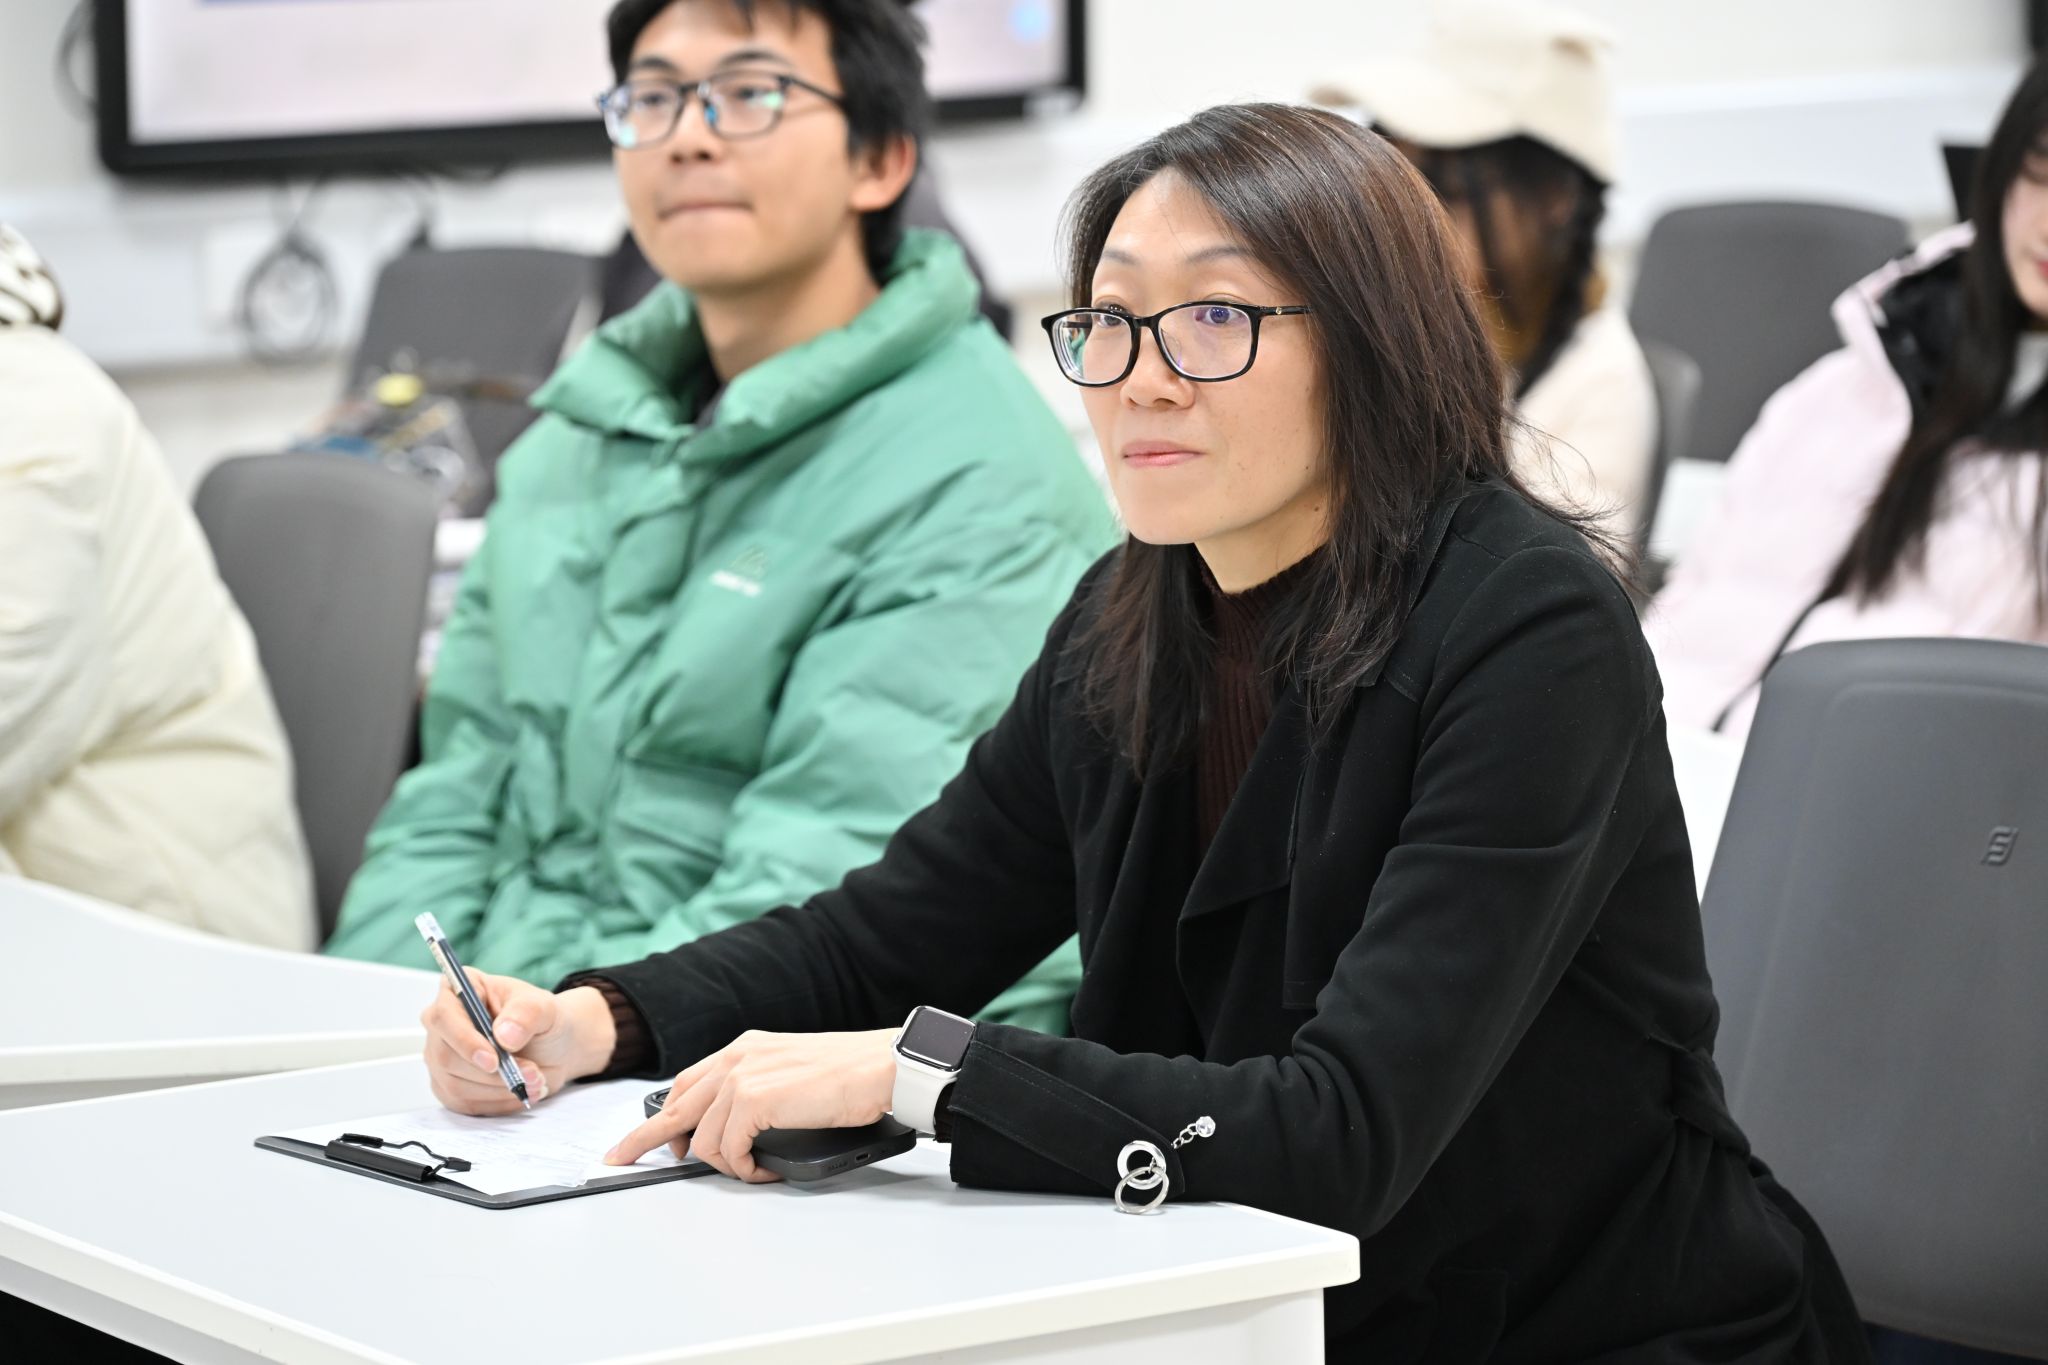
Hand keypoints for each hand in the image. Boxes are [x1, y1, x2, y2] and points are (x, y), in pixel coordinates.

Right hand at [420, 970, 615, 1114]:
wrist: (550, 1047)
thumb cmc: (540, 1019)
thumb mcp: (543, 1007)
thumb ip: (526, 1014)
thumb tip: (504, 1035)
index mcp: (459, 991)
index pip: (443, 1016)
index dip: (464, 1041)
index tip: (493, 1060)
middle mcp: (442, 1025)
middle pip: (446, 1057)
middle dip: (492, 1073)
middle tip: (532, 1072)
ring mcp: (441, 1057)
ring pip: (455, 1085)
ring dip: (499, 1089)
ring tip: (535, 1080)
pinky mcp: (448, 1086)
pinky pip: (464, 1103)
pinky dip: (496, 1103)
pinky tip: (519, 1092)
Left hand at [603, 1029, 898, 1181]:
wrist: (881, 1066)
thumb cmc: (851, 1072)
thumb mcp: (792, 1070)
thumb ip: (760, 1087)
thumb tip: (739, 1128)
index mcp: (744, 1047)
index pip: (686, 1084)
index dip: (661, 1115)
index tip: (640, 1138)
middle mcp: (736, 1057)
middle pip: (672, 1108)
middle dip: (643, 1140)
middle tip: (622, 1161)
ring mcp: (742, 1076)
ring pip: (701, 1139)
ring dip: (724, 1165)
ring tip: (753, 1170)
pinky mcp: (754, 1100)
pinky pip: (728, 1150)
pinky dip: (744, 1169)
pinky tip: (765, 1170)